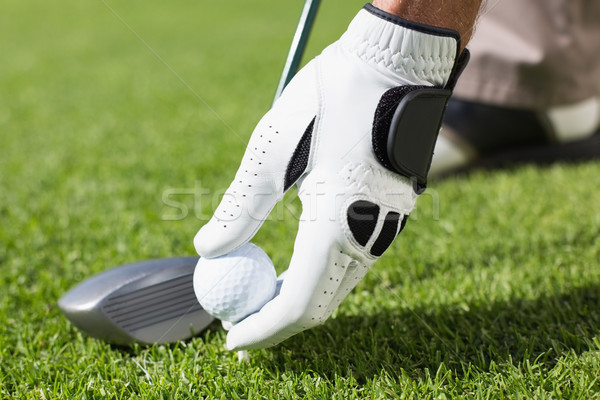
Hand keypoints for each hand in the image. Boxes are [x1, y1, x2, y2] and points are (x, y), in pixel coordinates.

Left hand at [194, 4, 463, 349]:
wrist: (394, 60)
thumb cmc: (331, 94)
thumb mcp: (272, 146)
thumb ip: (241, 205)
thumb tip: (207, 249)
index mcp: (338, 221)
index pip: (298, 304)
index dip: (262, 330)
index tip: (229, 339)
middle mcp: (370, 234)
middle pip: (320, 306)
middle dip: (276, 323)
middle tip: (237, 323)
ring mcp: (387, 226)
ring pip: (337, 288)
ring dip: (295, 301)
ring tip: (255, 297)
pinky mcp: (392, 214)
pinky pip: (351, 264)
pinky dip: (316, 278)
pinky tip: (290, 266)